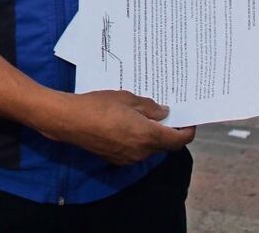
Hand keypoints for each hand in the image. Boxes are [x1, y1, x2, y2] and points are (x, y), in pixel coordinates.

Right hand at [36, 90, 194, 164]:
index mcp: (149, 136)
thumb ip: (150, 107)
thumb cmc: (99, 105)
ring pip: (149, 148)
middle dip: (167, 131)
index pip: (179, 140)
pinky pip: (135, 151)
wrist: (70, 120)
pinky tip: (126, 125)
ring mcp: (128, 158)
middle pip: (164, 145)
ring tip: (142, 116)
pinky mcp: (115, 159)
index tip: (188, 120)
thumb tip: (164, 113)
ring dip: (151, 135)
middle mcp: (142, 152)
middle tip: (163, 113)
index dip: (187, 131)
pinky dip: (137, 140)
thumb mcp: (128, 99)